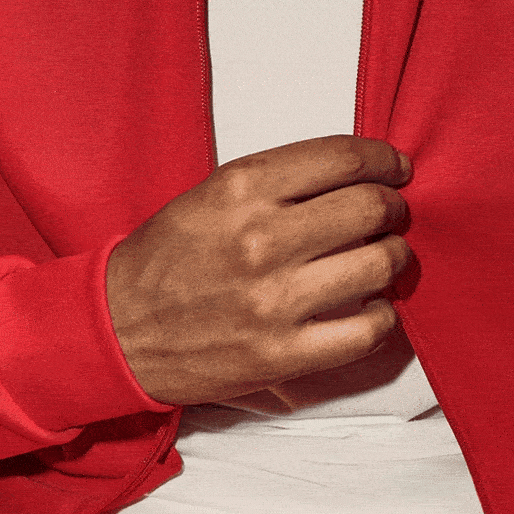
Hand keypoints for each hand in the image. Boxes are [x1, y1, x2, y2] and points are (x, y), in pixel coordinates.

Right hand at [105, 136, 411, 403]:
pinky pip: (368, 330)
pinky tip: (368, 309)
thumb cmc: (167, 262)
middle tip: (391, 216)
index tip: (395, 170)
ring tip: (382, 261)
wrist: (118, 330)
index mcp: (241, 189)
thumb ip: (279, 183)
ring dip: (394, 259)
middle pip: (370, 208)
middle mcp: (260, 240)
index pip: (345, 159)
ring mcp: (274, 301)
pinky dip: (380, 316)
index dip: (385, 161)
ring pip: (379, 265)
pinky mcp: (282, 354)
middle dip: (394, 209)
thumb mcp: (211, 196)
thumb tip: (358, 178)